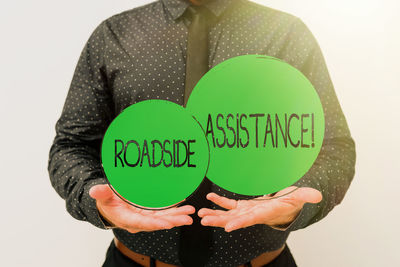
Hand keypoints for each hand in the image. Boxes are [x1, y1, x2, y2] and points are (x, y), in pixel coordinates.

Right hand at [89, 184, 194, 232]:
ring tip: (191, 213)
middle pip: (158, 223)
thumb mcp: (103, 196)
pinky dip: (176, 210)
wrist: (109, 205)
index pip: (142, 223)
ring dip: (178, 216)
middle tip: (187, 219)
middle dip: (173, 221)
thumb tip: (95, 190)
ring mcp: (147, 217)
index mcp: (127, 219)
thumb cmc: (107, 201)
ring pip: (164, 218)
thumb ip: (101, 193)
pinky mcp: (151, 213)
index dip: (155, 224)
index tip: (167, 224)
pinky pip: (165, 212)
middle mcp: (139, 221)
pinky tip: (185, 206)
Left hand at [198, 186, 321, 231]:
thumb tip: (317, 195)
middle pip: (233, 221)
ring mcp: (246, 211)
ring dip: (214, 214)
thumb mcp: (298, 198)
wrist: (285, 207)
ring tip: (200, 215)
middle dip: (218, 221)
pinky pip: (229, 205)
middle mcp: (252, 215)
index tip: (227, 228)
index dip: (239, 223)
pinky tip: (210, 197)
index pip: (250, 220)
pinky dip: (219, 201)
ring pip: (227, 215)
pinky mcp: (243, 206)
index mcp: (264, 214)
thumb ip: (305, 196)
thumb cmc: (291, 203)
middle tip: (203, 221)